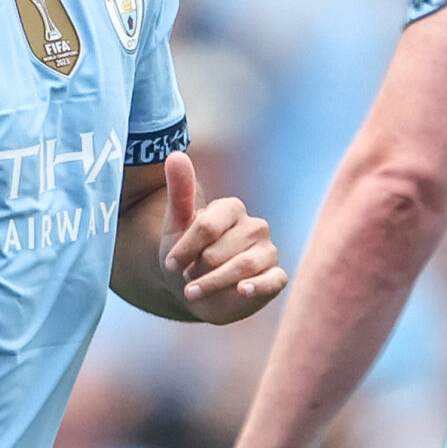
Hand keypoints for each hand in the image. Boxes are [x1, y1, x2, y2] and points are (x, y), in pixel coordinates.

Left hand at [162, 151, 286, 323]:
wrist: (196, 289)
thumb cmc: (186, 255)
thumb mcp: (176, 225)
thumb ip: (180, 191)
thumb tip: (176, 155)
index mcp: (232, 209)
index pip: (208, 226)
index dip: (185, 248)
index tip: (170, 264)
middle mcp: (255, 226)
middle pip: (220, 251)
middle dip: (198, 269)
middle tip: (188, 277)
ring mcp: (268, 251)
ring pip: (243, 267)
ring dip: (213, 283)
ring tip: (193, 293)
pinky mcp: (276, 276)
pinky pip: (274, 280)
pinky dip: (258, 287)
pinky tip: (242, 291)